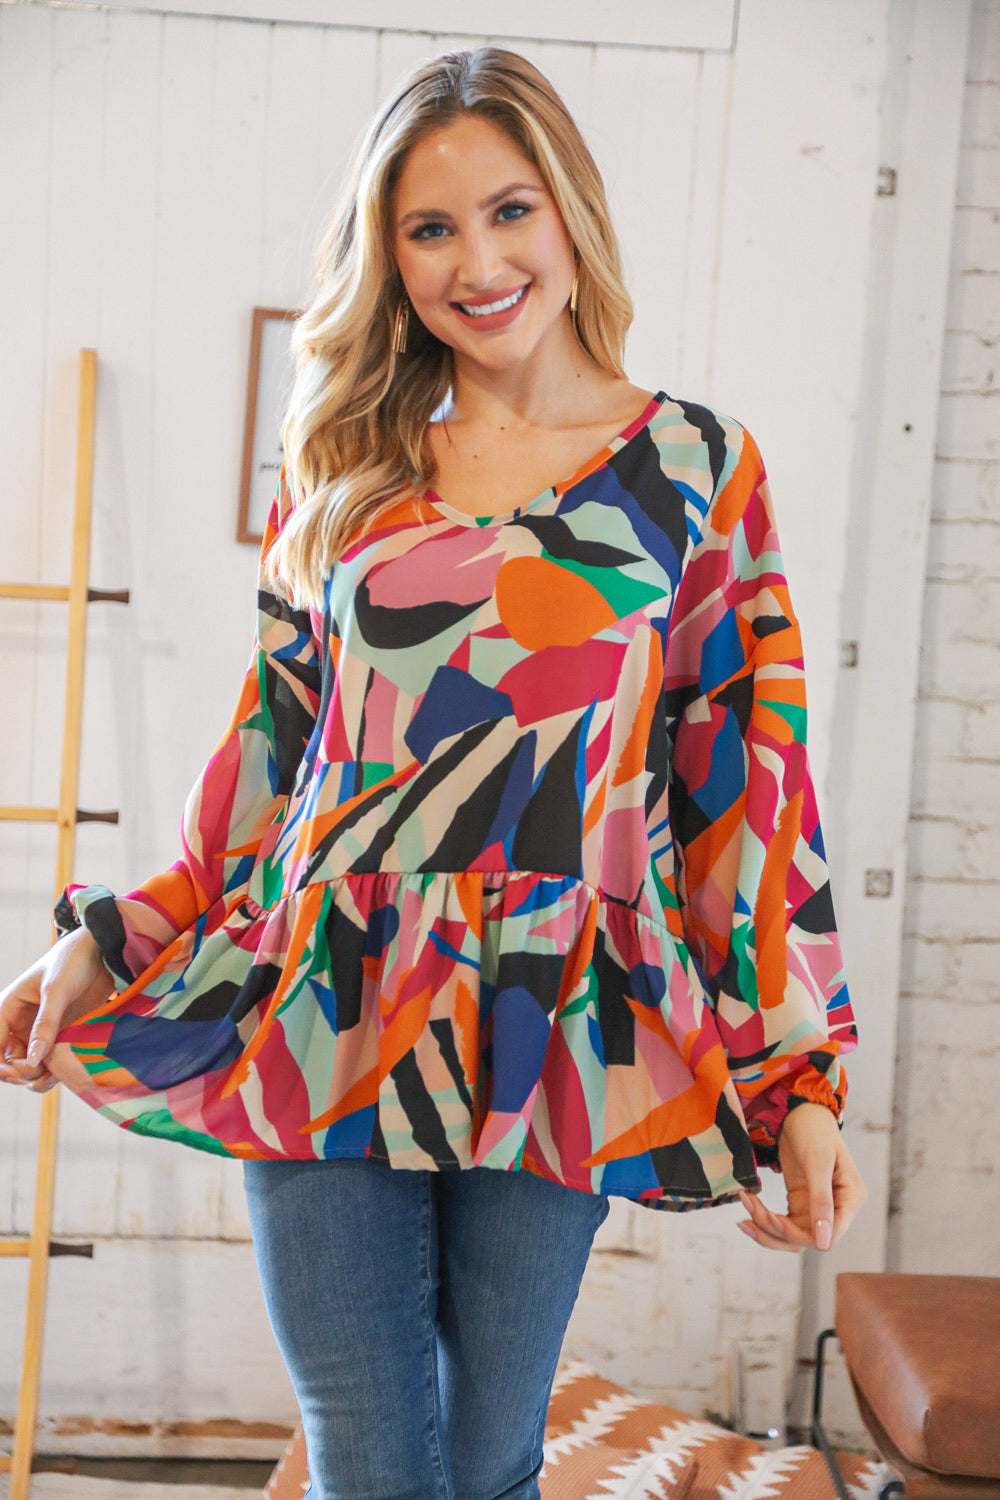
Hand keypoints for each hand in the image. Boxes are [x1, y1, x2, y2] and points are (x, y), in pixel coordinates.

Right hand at [0, 929, 110, 1092]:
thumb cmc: (73, 961)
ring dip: (36, 1078)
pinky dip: (54, 1072)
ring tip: (52, 1076)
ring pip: (29, 1066)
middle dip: (20, 1073)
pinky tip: (64, 1073)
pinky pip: (51, 1063)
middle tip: (39, 1073)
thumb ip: (45, 1024)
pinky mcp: (61, 1037)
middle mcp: (20, 1023)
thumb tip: (32, 1060)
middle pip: (9, 1061)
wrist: (103, 952)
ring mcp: (41, 1032)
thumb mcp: (57, 990)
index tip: (19, 1073)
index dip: (0, 1065)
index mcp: (9, 1008)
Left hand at [736, 1101, 866, 1252]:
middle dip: (775, 1229)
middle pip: (806, 1240)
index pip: (829, 1237)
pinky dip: (764, 1219)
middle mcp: (837, 1210)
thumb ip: (821, 1201)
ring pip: (791, 1237)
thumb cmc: (814, 1129)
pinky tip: (748, 1206)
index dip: (801, 1235)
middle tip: (749, 1206)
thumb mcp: (817, 1161)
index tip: (774, 1220)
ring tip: (745, 1202)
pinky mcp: (800, 1203)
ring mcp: (817, 1209)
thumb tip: (824, 1242)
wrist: (800, 1111)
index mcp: (850, 1200)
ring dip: (765, 1227)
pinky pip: (783, 1224)